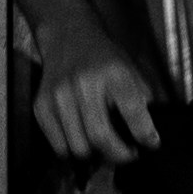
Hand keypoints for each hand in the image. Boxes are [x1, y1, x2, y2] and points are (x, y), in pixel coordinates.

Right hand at [29, 24, 161, 163]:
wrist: (69, 39)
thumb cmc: (104, 60)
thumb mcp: (131, 71)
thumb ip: (143, 101)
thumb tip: (149, 138)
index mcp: (114, 74)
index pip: (133, 112)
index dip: (145, 135)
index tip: (151, 144)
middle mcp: (84, 84)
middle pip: (101, 137)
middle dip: (119, 155)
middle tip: (127, 154)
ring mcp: (59, 96)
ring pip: (79, 148)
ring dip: (95, 154)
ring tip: (103, 145)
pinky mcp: (41, 106)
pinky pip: (59, 146)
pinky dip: (73, 149)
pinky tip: (82, 138)